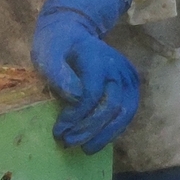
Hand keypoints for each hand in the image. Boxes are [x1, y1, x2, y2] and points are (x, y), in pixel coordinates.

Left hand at [31, 0, 140, 152]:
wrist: (74, 30)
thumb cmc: (57, 44)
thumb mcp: (47, 54)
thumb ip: (58, 74)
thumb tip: (74, 97)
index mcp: (98, 58)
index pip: (91, 94)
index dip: (76, 116)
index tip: (59, 131)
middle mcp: (119, 68)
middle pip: (110, 106)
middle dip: (89, 130)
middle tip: (68, 143)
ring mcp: (129, 77)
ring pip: (124, 113)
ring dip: (105, 135)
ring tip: (85, 149)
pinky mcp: (131, 87)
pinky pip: (127, 113)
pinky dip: (114, 130)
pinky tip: (98, 140)